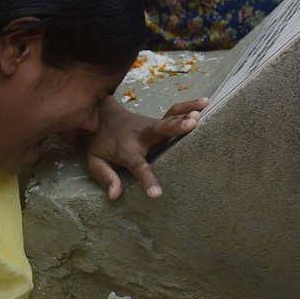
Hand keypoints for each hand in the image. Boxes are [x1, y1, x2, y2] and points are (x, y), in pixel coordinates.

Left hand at [83, 96, 207, 199]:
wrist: (101, 117)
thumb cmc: (99, 144)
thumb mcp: (94, 162)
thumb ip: (105, 177)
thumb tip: (115, 195)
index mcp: (126, 150)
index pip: (138, 167)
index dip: (147, 180)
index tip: (157, 194)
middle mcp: (141, 136)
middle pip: (159, 131)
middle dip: (175, 127)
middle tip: (192, 123)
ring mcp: (151, 126)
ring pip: (169, 118)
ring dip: (185, 114)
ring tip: (202, 112)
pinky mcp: (159, 121)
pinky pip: (174, 112)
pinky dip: (188, 106)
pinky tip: (205, 102)